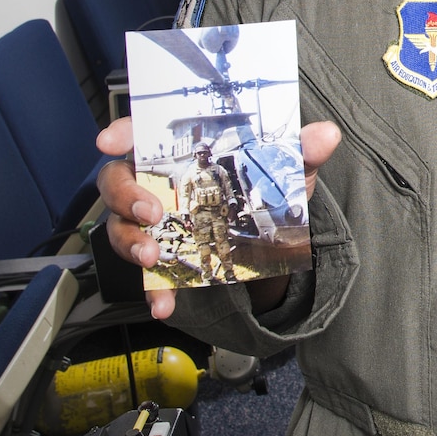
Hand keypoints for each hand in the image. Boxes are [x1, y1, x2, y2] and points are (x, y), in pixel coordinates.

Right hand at [95, 117, 341, 318]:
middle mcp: (156, 183)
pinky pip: (144, 276)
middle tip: (151, 210)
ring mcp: (152, 223)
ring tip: (153, 257)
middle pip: (118, 180)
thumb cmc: (262, 189)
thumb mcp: (285, 170)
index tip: (110, 141)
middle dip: (127, 194)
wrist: (269, 241)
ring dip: (132, 243)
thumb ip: (300, 151)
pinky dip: (152, 290)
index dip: (122, 133)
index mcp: (180, 151)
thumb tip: (326, 134)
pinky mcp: (161, 258)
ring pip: (121, 227)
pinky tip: (164, 302)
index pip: (141, 133)